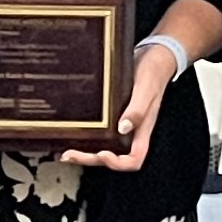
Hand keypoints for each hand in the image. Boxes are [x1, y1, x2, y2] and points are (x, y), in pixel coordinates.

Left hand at [61, 45, 182, 172]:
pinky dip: (87, 139)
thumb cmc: (153, 74)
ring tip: (68, 153)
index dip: (118, 163)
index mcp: (143, 130)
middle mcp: (132, 132)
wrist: (152, 58)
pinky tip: (75, 135)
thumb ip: (137, 110)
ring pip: (105, 148)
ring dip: (86, 153)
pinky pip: (101, 134)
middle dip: (91, 159)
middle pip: (113, 157)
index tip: (103, 154)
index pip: (134, 159)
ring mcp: (122, 125)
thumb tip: (123, 128)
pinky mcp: (113, 115)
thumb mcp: (146, 90)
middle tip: (71, 155)